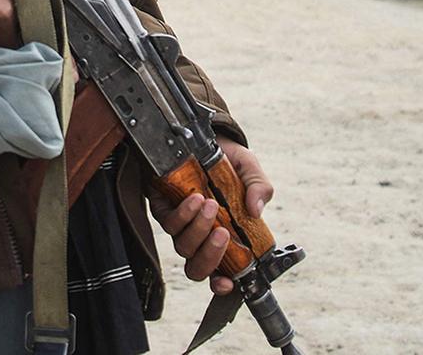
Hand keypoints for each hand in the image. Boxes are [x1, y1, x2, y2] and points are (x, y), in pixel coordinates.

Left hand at [151, 140, 274, 294]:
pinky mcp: (163, 210)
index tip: (228, 283)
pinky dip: (183, 213)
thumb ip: (259, 188)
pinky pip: (169, 223)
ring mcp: (181, 226)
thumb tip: (257, 209)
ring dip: (198, 229)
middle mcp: (201, 237)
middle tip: (223, 233)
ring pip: (184, 247)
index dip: (222, 284)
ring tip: (210, 204)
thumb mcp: (250, 170)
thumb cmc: (229, 161)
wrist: (204, 138)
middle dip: (211, 255)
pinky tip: (195, 198)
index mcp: (226, 237)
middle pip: (198, 268)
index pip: (221, 273)